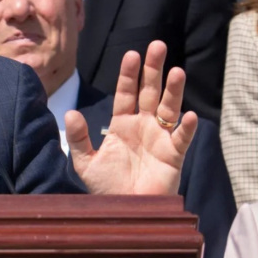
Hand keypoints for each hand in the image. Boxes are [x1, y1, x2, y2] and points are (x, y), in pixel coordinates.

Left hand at [65, 41, 196, 194]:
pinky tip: (188, 115)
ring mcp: (160, 138)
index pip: (126, 93)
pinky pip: (182, 139)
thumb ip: (78, 138)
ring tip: (177, 71)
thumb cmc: (106, 188)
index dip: (128, 74)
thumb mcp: (86, 162)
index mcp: (122, 124)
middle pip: (151, 92)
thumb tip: (70, 112)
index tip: (131, 54)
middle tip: (158, 45)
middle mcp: (144, 126)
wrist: (124, 212)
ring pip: (170, 108)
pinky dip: (185, 128)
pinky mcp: (173, 156)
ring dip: (174, 91)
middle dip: (153, 70)